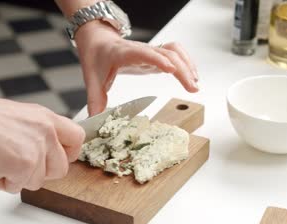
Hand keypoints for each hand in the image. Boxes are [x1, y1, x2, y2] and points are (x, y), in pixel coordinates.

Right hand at [0, 85, 84, 193]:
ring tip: (1, 163)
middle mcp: (47, 132)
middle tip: (21, 166)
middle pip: (61, 168)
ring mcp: (38, 149)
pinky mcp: (25, 165)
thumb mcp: (20, 117)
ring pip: (39, 181)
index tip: (55, 158)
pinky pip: (19, 187)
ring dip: (20, 179)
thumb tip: (43, 152)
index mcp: (47, 118)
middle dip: (41, 173)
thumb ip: (37, 132)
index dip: (68, 153)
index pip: (77, 138)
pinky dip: (4, 183)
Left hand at [75, 20, 198, 115]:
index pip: (143, 54)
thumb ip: (95, 100)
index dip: (157, 60)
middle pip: (166, 52)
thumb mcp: (92, 79)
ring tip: (194, 84)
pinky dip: (186, 62)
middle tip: (192, 88)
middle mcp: (141, 49)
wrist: (99, 42)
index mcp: (123, 53)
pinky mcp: (156, 54)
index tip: (171, 69)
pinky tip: (191, 76)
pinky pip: (176, 53)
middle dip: (182, 69)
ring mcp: (150, 51)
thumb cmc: (97, 58)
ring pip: (174, 51)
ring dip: (187, 65)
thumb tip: (95, 119)